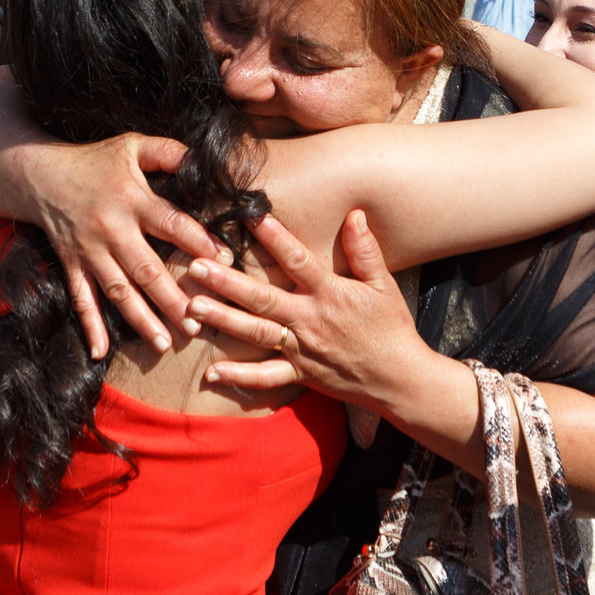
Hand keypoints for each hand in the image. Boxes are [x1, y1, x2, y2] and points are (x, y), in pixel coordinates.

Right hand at [22, 133, 222, 359]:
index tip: (223, 260)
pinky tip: (100, 352)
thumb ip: (169, 152)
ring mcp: (90, 251)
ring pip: (118, 292)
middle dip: (172, 299)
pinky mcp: (72, 264)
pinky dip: (90, 326)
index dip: (198, 242)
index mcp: (132, 199)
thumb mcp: (132, 145)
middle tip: (197, 324)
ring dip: (141, 320)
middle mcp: (112, 229)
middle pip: (146, 270)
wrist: (41, 174)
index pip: (171, 224)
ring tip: (164, 344)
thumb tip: (204, 161)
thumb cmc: (95, 161)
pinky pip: (81, 299)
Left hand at [188, 211, 425, 408]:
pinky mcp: (301, 375)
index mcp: (330, 294)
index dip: (274, 237)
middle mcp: (310, 321)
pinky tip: (211, 371)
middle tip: (195, 265)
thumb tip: (355, 214)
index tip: (250, 215)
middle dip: (227, 281)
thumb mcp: (383, 285)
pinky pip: (266, 377)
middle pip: (263, 298)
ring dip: (223, 320)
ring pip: (256, 333)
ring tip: (193, 306)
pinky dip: (238, 377)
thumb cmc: (392, 328)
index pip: (298, 260)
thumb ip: (366, 250)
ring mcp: (303, 350)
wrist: (400, 379)